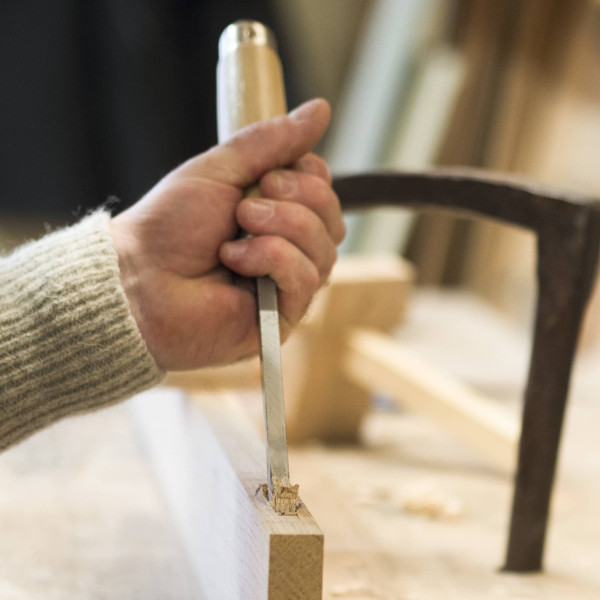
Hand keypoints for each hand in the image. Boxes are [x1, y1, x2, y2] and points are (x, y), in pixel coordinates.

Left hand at [109, 99, 344, 370]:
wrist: (138, 279)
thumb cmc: (169, 226)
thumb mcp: (219, 170)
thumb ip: (271, 141)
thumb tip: (321, 108)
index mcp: (275, 213)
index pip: (324, 189)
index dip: (308, 176)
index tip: (267, 176)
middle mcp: (288, 248)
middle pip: (332, 217)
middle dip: (295, 200)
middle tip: (245, 205)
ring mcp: (287, 283)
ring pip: (325, 248)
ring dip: (280, 228)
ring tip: (237, 231)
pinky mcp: (283, 316)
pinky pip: (307, 279)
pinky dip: (273, 260)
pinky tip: (235, 262)